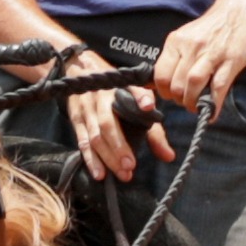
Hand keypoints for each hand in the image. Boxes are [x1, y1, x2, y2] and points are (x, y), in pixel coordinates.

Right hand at [52, 43, 154, 183]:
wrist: (82, 71)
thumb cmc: (116, 93)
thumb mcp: (136, 106)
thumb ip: (153, 130)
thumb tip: (168, 157)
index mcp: (120, 88)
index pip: (132, 90)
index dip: (140, 98)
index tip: (149, 107)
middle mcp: (101, 97)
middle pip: (108, 124)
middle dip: (119, 146)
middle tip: (131, 166)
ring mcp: (86, 109)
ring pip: (95, 136)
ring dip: (107, 157)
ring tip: (122, 173)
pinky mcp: (76, 119)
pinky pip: (82, 141)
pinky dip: (91, 159)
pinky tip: (100, 174)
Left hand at [146, 0, 245, 132]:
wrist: (239, 10)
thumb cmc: (212, 28)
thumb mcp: (187, 37)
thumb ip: (175, 57)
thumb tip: (159, 83)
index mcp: (176, 41)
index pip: (161, 74)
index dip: (163, 91)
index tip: (171, 96)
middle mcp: (191, 47)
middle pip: (176, 83)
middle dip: (179, 99)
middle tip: (186, 102)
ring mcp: (211, 53)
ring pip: (193, 84)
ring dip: (193, 102)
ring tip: (197, 107)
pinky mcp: (230, 60)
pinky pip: (218, 87)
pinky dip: (213, 103)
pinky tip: (212, 112)